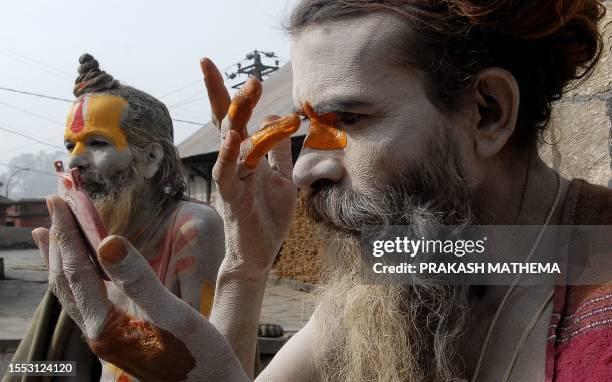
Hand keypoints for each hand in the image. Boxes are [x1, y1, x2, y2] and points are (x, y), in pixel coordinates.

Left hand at [33, 196, 246, 381]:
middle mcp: (99, 333)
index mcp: (108, 325)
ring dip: (60, 259)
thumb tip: (107, 243)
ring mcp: (107, 337)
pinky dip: (77, 276)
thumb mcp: (175, 316)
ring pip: (72, 292)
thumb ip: (139, 280)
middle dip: (57, 241)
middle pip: (65, 281)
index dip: (68, 232)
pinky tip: (85, 269)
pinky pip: (86, 300)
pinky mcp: (118, 338)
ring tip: (50, 235)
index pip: (77, 270)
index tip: (60, 199)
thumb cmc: (199, 357)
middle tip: (51, 204)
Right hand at [201, 58, 299, 277]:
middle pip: (227, 124)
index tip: (228, 68)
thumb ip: (279, 151)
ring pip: (228, 143)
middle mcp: (236, 164)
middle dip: (229, 97)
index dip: (232, 95)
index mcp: (248, 158)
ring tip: (244, 93)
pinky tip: (233, 138)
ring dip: (235, 117)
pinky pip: (228, 174)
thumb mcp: (283, 179)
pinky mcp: (233, 199)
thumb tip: (275, 118)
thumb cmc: (268, 217)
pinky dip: (230, 155)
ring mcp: (232, 180)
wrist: (259, 254)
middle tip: (232, 72)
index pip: (237, 120)